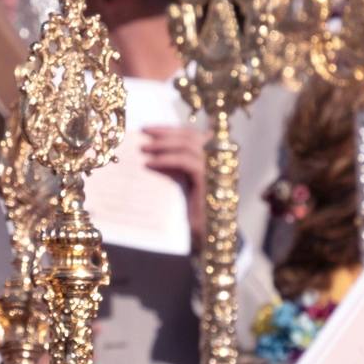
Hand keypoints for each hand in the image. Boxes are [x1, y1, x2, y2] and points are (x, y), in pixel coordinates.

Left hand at [141, 125, 207, 251]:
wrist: (208, 234)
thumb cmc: (194, 209)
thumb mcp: (183, 181)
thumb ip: (174, 165)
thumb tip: (151, 150)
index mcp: (215, 158)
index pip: (192, 135)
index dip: (170, 130)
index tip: (149, 129)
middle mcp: (220, 160)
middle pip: (191, 136)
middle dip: (165, 132)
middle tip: (143, 132)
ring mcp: (217, 169)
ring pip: (188, 145)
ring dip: (162, 144)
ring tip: (143, 149)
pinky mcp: (210, 180)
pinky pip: (186, 162)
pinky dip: (166, 159)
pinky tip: (149, 164)